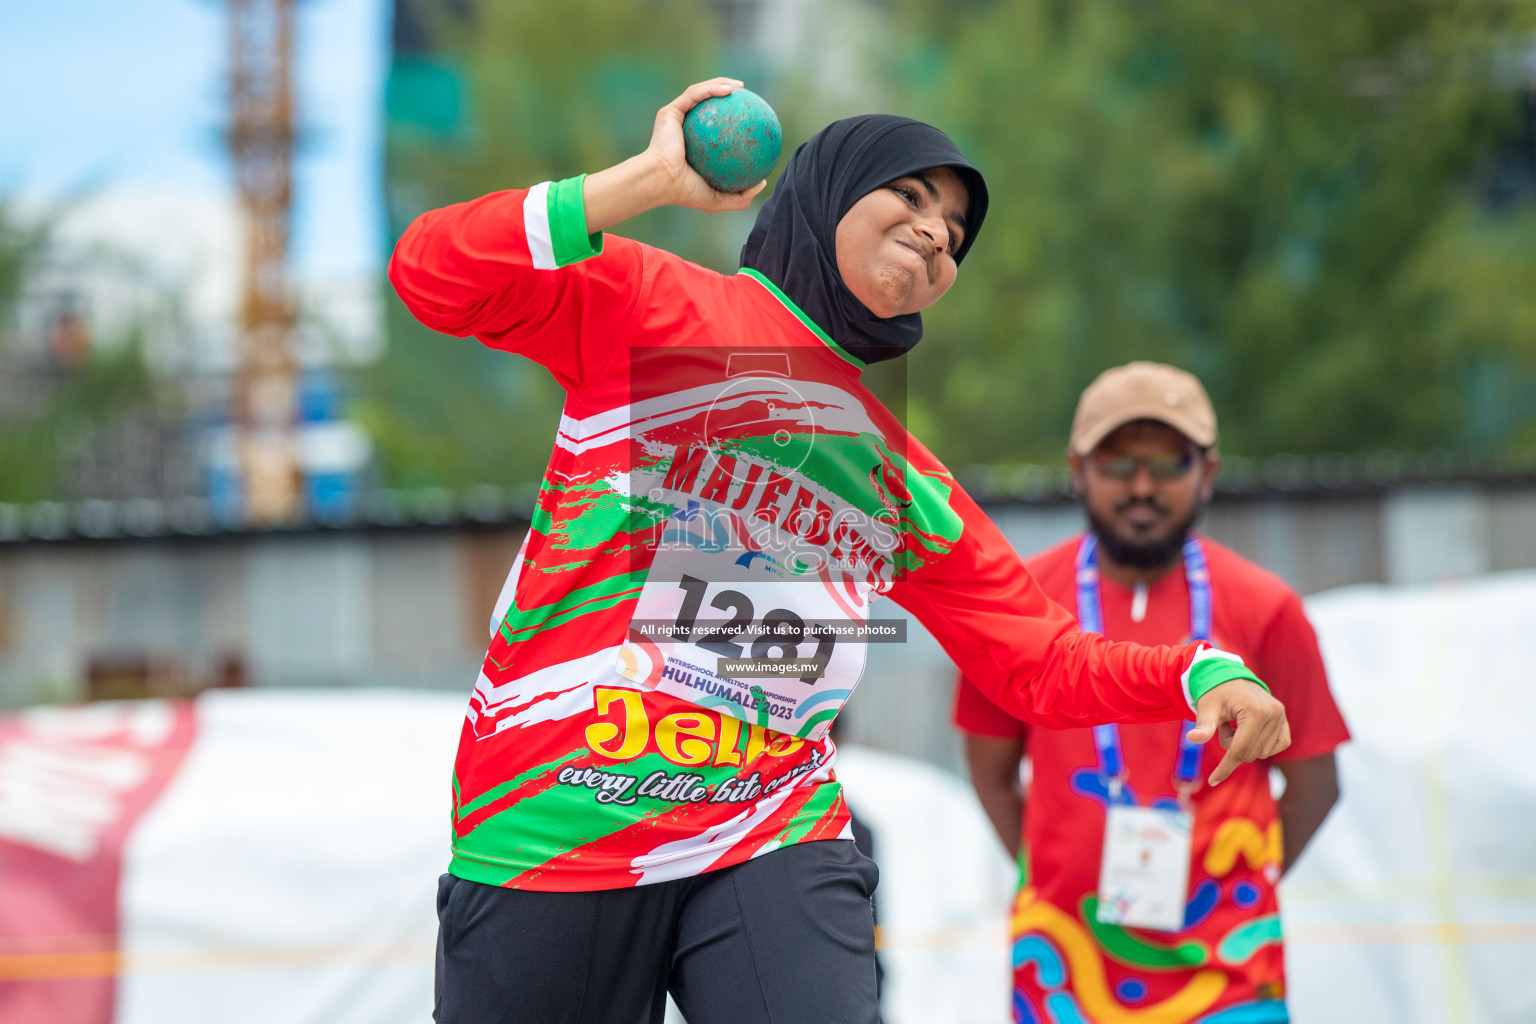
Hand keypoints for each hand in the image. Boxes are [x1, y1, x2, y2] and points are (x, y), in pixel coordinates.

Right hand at [643, 78, 768, 210]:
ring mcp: (675, 119)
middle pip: (706, 104)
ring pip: (700, 93)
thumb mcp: (719, 199)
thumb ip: (741, 195)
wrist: (662, 181)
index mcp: (692, 145)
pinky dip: (711, 89)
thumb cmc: (686, 191)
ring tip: (739, 87)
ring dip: (720, 84)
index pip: (713, 127)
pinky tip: (729, 90)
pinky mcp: (669, 112)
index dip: (731, 118)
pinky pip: (694, 95)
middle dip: (725, 92)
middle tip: (744, 95)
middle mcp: (683, 129)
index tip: (748, 117)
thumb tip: (762, 183)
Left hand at [1188, 680, 1290, 785]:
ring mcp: (1281, 717)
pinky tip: (1248, 731)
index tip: (1214, 780)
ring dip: (1244, 744)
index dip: (1225, 767)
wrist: (1229, 677)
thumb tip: (1192, 739)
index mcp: (1256, 711)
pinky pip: (1277, 746)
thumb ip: (1203, 725)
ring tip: (1235, 724)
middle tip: (1224, 726)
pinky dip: (1260, 745)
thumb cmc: (1215, 692)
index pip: (1240, 750)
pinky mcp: (1284, 721)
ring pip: (1261, 752)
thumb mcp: (1206, 707)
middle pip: (1250, 753)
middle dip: (1232, 746)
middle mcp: (1273, 714)